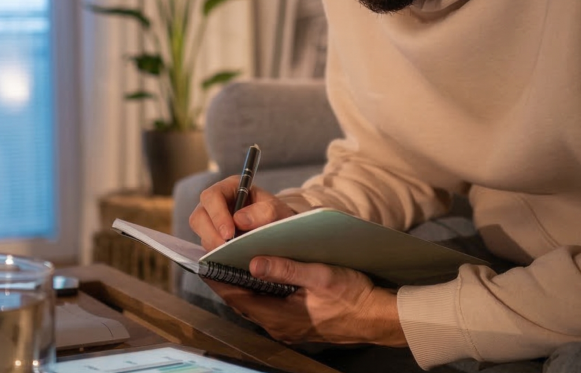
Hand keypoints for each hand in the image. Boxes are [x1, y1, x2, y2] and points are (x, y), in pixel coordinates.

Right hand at [189, 176, 296, 249]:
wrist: (279, 230)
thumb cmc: (276, 214)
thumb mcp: (276, 210)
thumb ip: (263, 211)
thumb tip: (239, 220)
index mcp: (229, 188)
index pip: (212, 196)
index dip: (217, 215)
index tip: (229, 233)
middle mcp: (215, 204)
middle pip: (198, 217)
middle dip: (211, 235)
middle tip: (226, 248)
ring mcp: (211, 222)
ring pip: (200, 234)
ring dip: (213, 246)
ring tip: (229, 255)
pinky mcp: (212, 239)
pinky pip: (206, 247)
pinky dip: (215, 255)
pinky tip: (230, 260)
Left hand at [208, 257, 406, 346]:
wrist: (378, 318)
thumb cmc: (353, 295)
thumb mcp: (320, 275)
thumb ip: (286, 268)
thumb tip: (253, 263)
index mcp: (278, 315)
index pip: (234, 296)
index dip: (216, 278)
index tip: (202, 259)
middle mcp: (277, 325)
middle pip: (240, 301)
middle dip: (226, 279)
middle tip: (215, 254)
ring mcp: (286, 327)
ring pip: (252, 304)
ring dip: (241, 285)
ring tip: (232, 260)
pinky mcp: (295, 325)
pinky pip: (266, 307)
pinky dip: (257, 291)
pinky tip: (260, 275)